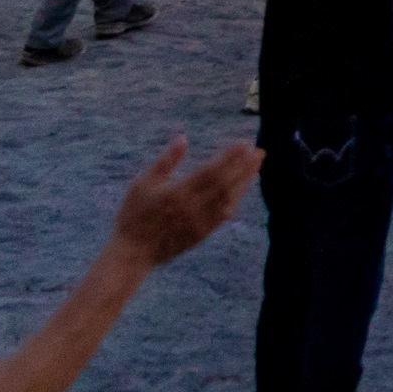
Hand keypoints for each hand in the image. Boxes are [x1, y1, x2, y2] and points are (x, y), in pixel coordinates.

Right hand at [109, 138, 258, 262]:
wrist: (133, 253)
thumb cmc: (134, 215)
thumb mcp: (143, 183)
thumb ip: (166, 161)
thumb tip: (183, 138)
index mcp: (178, 193)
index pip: (211, 171)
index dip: (230, 157)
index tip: (245, 143)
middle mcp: (193, 208)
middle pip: (225, 184)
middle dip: (244, 167)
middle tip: (259, 151)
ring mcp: (199, 223)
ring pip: (228, 200)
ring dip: (244, 182)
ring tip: (255, 167)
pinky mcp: (201, 235)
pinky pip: (223, 216)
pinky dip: (234, 200)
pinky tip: (241, 190)